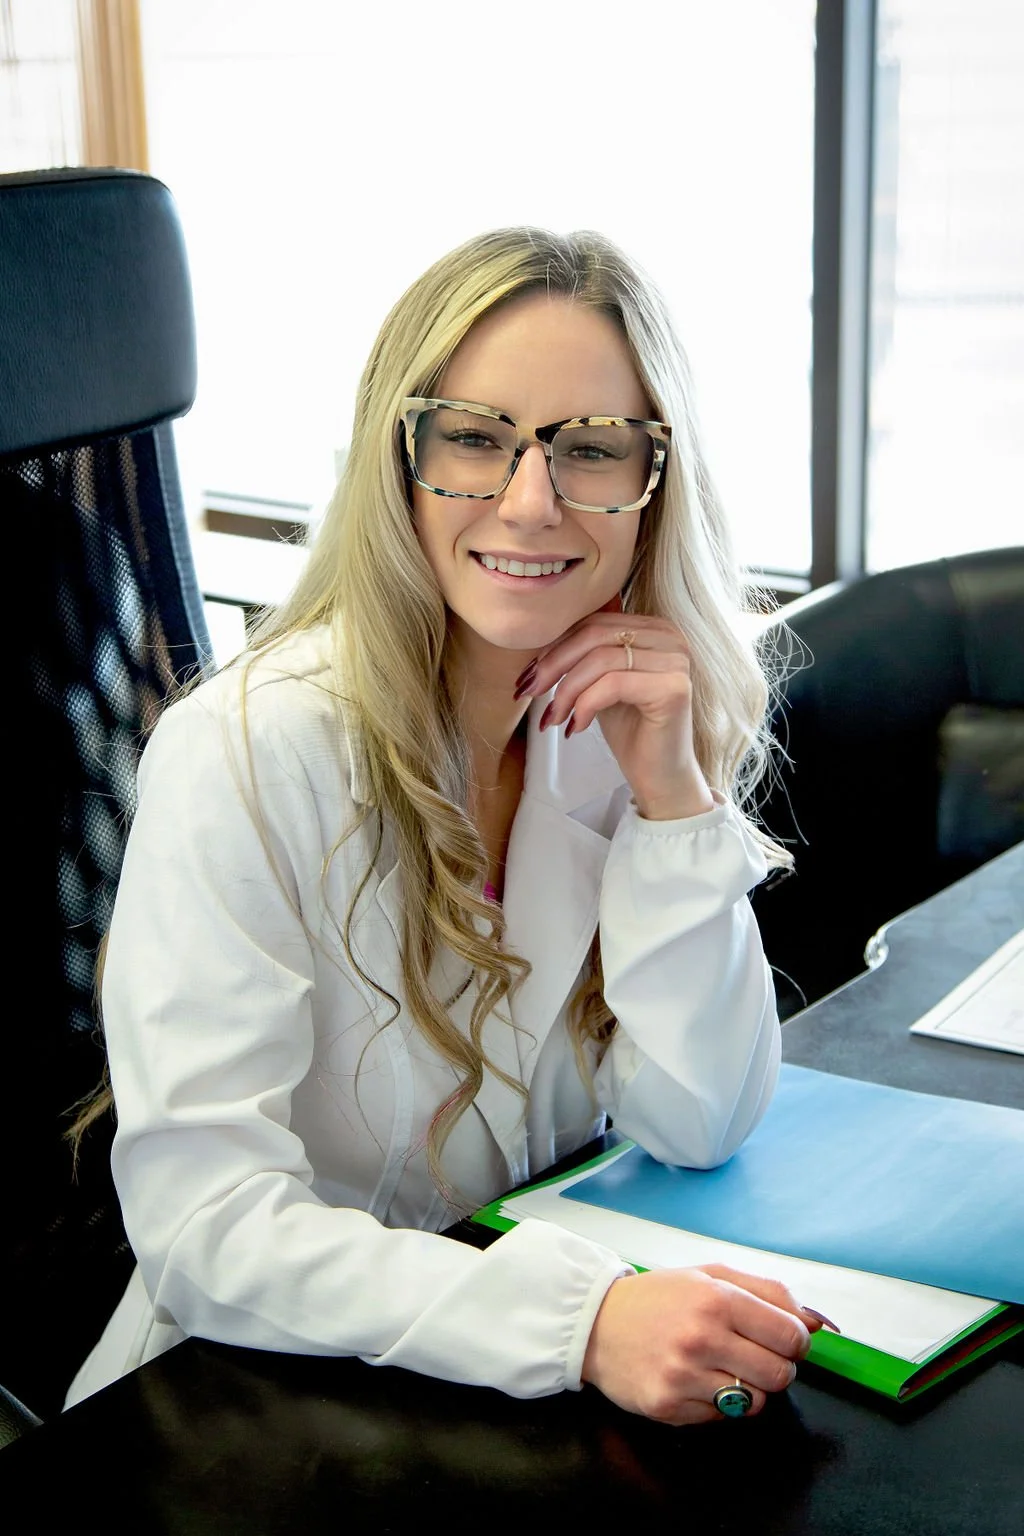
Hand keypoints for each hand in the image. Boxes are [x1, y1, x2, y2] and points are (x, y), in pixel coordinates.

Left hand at [515, 605, 713, 819]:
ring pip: (600, 660)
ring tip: (553, 717)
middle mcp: (669, 638)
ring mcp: (676, 661)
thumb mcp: (600, 683)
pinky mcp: (673, 688)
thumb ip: (584, 656)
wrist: (659, 775)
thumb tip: (537, 642)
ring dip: (566, 691)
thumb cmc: (630, 729)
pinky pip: (613, 684)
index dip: (555, 646)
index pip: (594, 623)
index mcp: (653, 629)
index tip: (529, 674)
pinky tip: (576, 727)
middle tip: (529, 692)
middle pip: (595, 635)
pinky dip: (585, 705)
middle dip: (554, 665)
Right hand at [581, 1265, 821, 1425]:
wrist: (595, 1323)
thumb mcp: (710, 1275)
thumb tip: (814, 1322)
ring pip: (754, 1402)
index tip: (784, 1340)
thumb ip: (767, 1291)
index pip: (790, 1335)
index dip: (796, 1341)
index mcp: (716, 1299)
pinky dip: (716, 1403)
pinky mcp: (668, 1407)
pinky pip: (721, 1419)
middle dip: (776, 1367)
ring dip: (747, 1388)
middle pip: (779, 1374)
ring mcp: (683, 1376)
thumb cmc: (658, 1297)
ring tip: (722, 1367)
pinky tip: (695, 1380)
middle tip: (754, 1355)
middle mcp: (701, 1338)